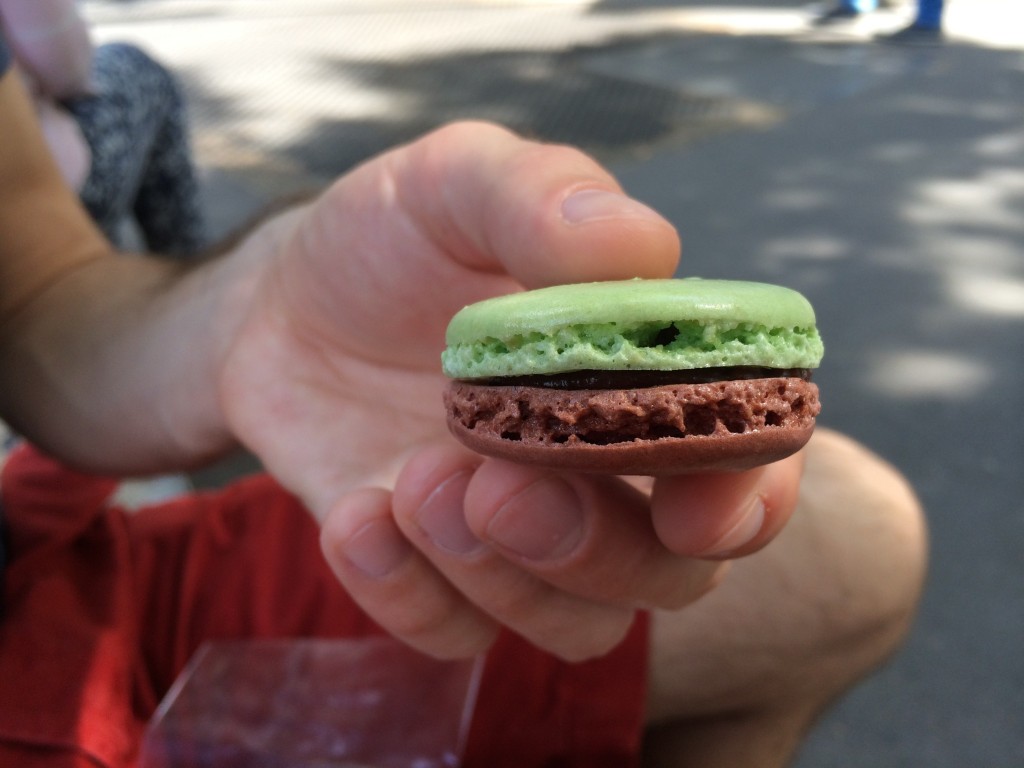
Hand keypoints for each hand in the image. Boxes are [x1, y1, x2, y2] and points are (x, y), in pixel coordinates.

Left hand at [218, 122, 803, 659]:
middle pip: (669, 574)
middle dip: (600, 552)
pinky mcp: (436, 575)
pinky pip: (453, 634)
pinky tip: (356, 516)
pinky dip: (405, 593)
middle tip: (503, 489)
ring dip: (501, 577)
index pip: (744, 458)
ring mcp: (520, 537)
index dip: (747, 496)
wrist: (283, 301)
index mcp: (643, 379)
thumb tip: (640, 242)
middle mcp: (602, 475)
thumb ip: (542, 196)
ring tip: (413, 481)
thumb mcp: (455, 183)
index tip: (695, 510)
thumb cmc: (396, 236)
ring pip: (575, 627)